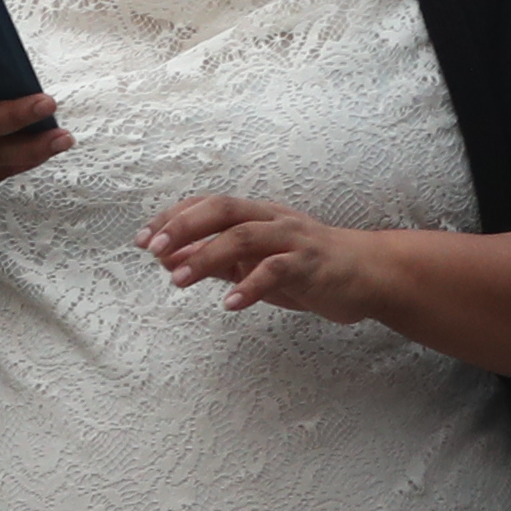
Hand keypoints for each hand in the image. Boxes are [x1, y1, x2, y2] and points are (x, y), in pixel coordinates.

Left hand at [140, 194, 388, 322]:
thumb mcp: (254, 263)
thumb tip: (168, 259)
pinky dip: (251, 286)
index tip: (142, 238)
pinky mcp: (311, 264)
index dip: (172, 217)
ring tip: (177, 279)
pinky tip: (231, 304)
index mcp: (255, 214)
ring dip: (206, 257)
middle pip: (221, 210)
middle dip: (183, 227)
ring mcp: (292, 239)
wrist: (368, 274)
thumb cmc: (306, 267)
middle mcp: (271, 219)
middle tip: (153, 250)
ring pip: (244, 237)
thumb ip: (216, 261)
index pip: (206, 205)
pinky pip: (277, 270)